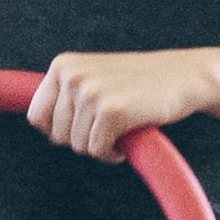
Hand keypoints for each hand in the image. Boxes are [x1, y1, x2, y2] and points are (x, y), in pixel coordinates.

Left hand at [25, 47, 219, 158]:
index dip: (60, 130)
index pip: (37, 117)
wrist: (183, 76)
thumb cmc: (138, 83)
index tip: (84, 125)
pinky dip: (113, 153)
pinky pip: (98, 151)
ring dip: (100, 145)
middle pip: (57, 136)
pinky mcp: (110, 112)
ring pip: (77, 146)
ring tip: (123, 126)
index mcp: (62, 65)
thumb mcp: (93, 77)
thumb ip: (65, 95)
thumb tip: (40, 126)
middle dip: (83, 138)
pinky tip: (129, 135)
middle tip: (110, 124)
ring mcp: (90, 92)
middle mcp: (72, 75)